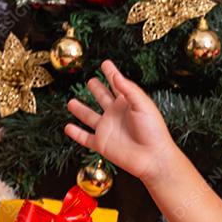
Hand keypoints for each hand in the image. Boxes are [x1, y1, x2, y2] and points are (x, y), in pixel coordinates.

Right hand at [64, 60, 176, 182]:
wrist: (153, 157)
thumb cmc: (153, 131)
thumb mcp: (143, 106)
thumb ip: (129, 90)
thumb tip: (116, 76)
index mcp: (127, 104)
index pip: (117, 85)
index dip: (111, 74)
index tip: (106, 63)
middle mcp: (116, 115)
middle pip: (102, 98)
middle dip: (97, 90)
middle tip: (90, 81)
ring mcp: (107, 129)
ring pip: (89, 117)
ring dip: (80, 110)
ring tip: (71, 101)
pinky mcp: (101, 144)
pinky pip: (85, 138)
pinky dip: (76, 134)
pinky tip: (68, 127)